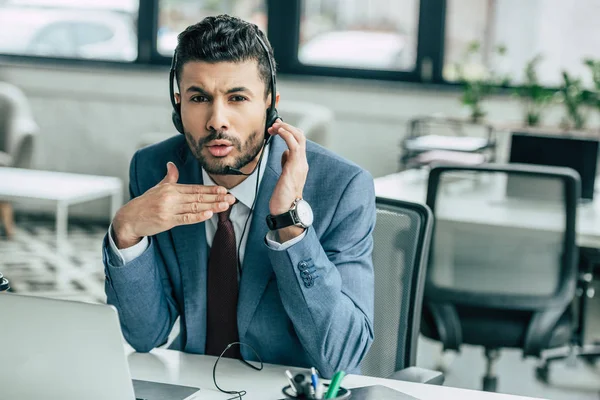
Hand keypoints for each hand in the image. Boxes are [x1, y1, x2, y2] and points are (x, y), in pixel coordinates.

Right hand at [112, 162, 235, 248]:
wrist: (129, 218)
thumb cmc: (145, 203)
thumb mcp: (157, 188)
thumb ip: (169, 177)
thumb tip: (171, 164)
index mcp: (171, 188)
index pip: (195, 188)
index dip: (210, 189)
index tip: (224, 189)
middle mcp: (171, 197)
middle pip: (198, 197)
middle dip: (216, 197)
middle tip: (231, 198)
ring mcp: (169, 209)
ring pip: (195, 207)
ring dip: (212, 206)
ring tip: (225, 205)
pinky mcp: (167, 221)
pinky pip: (185, 219)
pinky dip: (198, 216)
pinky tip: (209, 214)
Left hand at [267, 120, 308, 240]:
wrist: (286, 210)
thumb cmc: (283, 196)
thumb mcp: (285, 176)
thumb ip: (286, 163)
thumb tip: (284, 152)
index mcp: (300, 164)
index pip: (298, 141)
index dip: (288, 131)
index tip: (276, 128)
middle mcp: (302, 162)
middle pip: (301, 136)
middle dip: (287, 126)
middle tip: (274, 124)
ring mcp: (300, 164)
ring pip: (298, 137)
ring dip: (286, 128)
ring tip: (275, 125)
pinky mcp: (294, 166)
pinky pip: (293, 145)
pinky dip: (286, 135)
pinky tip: (278, 131)